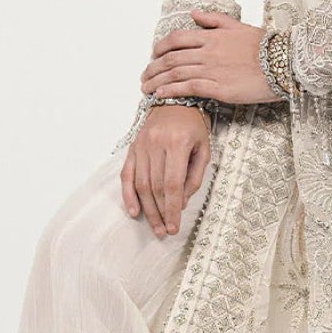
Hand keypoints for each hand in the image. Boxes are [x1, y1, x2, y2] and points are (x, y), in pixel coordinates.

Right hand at [120, 104, 210, 235]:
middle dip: (160, 213)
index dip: (172, 209)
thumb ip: (194, 177)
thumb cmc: (194, 126)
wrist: (176, 101)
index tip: (174, 227)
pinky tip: (133, 210)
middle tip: (164, 231)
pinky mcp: (133, 147)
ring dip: (147, 209)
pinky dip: (128, 194)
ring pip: (141, 184)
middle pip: (155, 187)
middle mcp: (157, 144)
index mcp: (178, 143)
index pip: (172, 184)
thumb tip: (180, 203)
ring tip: (154, 226)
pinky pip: (127, 174)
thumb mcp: (204, 149)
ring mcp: (142, 145)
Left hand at [138, 11, 284, 105]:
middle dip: (152, 68)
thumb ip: (214, 20)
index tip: (152, 55)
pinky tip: (161, 95)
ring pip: (176, 74)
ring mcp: (213, 70)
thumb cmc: (265, 46)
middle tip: (144, 77)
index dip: (159, 47)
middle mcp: (208, 52)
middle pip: (171, 58)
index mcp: (212, 36)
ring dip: (157, 81)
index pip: (176, 39)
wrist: (286, 63)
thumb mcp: (239, 26)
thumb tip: (194, 13)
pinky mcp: (220, 88)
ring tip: (146, 89)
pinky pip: (189, 89)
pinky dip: (171, 91)